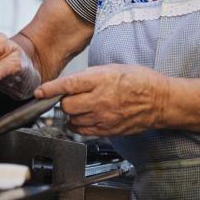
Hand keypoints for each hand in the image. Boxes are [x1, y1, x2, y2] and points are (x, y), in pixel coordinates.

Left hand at [35, 64, 167, 135]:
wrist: (160, 100)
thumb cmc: (141, 81)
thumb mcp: (113, 68)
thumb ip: (91, 76)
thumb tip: (73, 82)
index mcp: (101, 80)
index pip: (68, 85)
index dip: (50, 89)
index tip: (39, 92)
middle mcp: (100, 100)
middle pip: (67, 106)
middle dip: (65, 101)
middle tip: (72, 97)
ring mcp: (104, 118)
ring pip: (73, 120)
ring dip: (72, 114)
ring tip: (83, 107)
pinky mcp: (108, 131)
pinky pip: (83, 131)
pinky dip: (79, 125)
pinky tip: (86, 117)